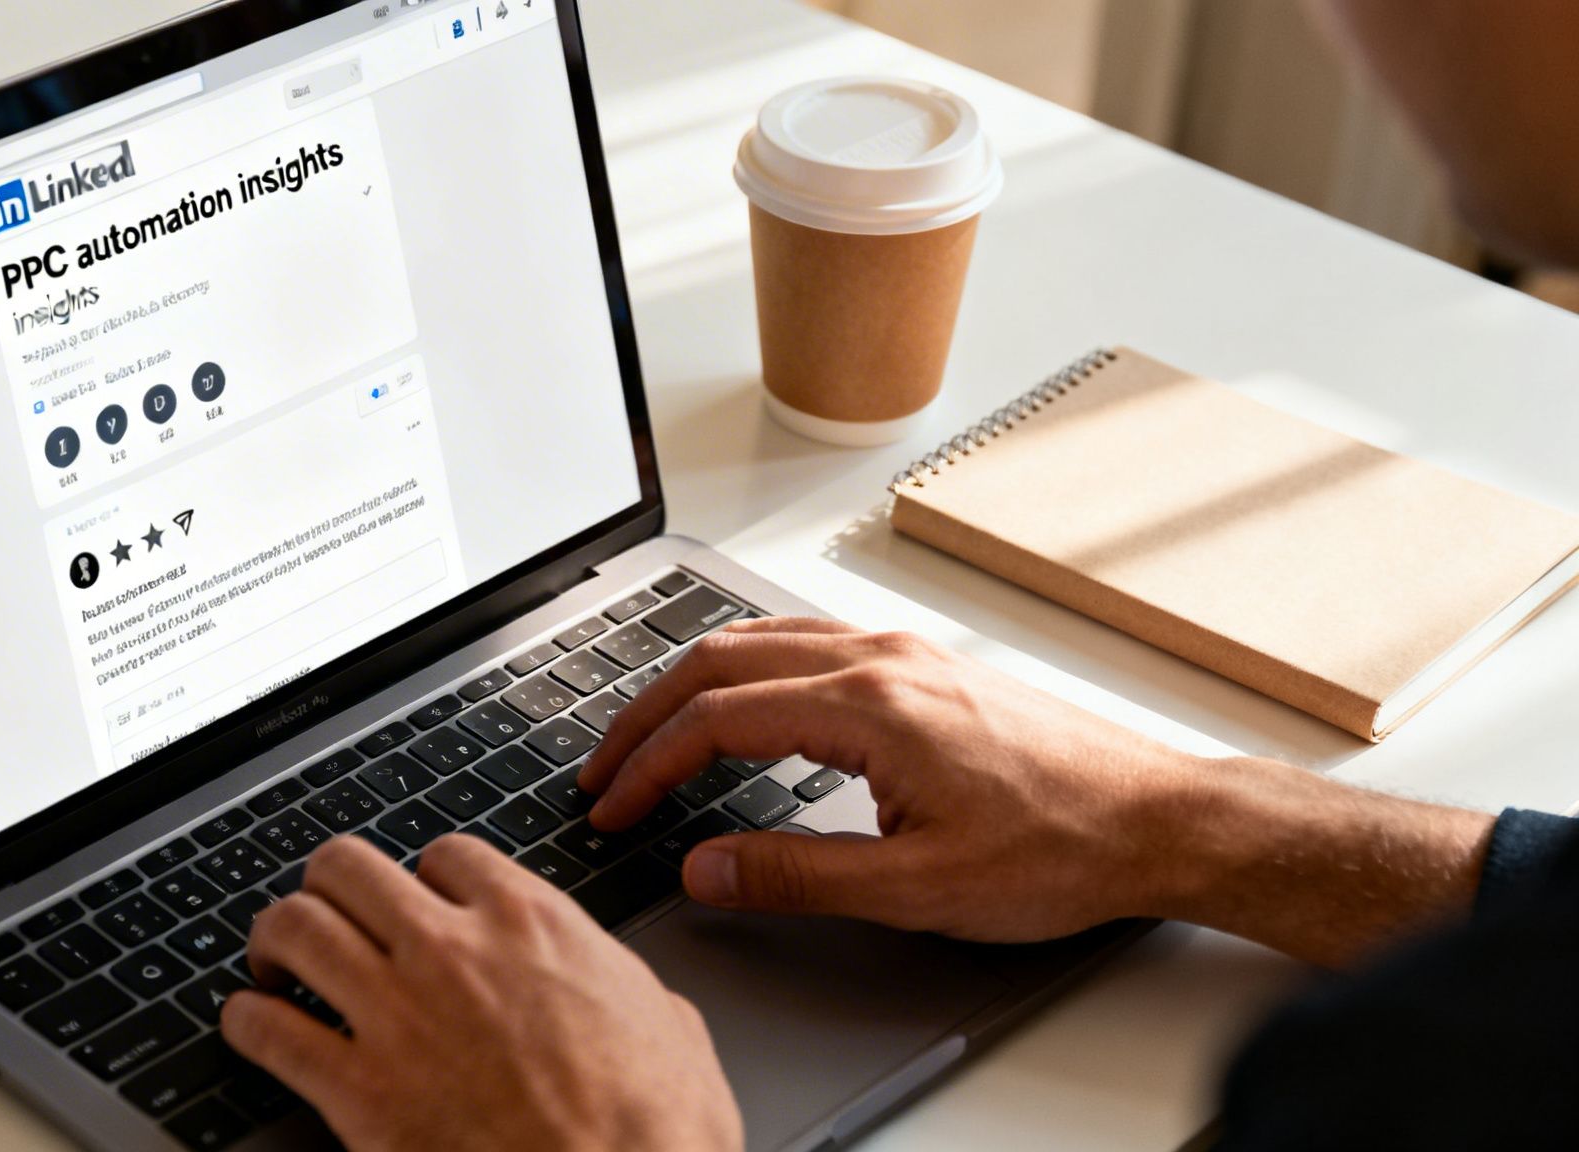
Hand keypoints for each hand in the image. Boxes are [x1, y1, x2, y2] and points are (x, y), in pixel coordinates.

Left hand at [221, 834, 742, 1151]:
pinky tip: (252, 1028)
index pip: (445, 854)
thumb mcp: (671, 1030)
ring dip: (275, 940)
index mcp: (533, 925)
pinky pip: (267, 1030)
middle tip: (326, 913)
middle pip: (348, 866)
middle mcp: (455, 950)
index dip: (424, 879)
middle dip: (328, 886)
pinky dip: (247, 1022)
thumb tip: (637, 997)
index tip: (418, 905)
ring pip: (295, 926)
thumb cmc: (656, 1131)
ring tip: (275, 964)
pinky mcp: (359, 1092)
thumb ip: (627, 989)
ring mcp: (399, 1015)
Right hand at [578, 619, 1494, 966]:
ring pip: (761, 639)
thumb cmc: (1060, 847)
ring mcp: (904, 654)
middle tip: (604, 770)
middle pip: (721, 661)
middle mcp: (880, 659)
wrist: (1157, 820)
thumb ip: (797, 875)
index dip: (648, 765)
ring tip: (652, 736)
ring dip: (692, 685)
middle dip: (646, 715)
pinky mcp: (925, 665)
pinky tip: (743, 705)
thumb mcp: (917, 887)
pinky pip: (805, 641)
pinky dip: (746, 669)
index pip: (717, 720)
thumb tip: (707, 867)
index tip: (613, 808)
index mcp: (869, 704)